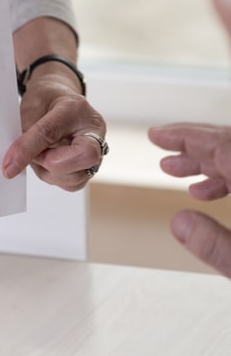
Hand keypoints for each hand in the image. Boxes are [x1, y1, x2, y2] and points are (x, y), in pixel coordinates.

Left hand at [2, 76, 106, 191]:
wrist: (58, 99)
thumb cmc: (45, 100)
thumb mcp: (30, 107)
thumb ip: (26, 132)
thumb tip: (13, 161)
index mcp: (76, 108)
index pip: (52, 131)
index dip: (28, 148)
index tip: (9, 165)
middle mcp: (93, 132)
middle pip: (83, 157)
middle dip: (49, 162)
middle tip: (32, 155)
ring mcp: (96, 153)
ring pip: (75, 177)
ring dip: (47, 172)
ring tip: (36, 155)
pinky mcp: (88, 169)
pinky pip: (71, 184)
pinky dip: (52, 177)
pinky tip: (44, 162)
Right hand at [148, 123, 230, 276]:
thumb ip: (216, 245)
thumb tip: (179, 222)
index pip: (220, 143)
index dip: (184, 136)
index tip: (156, 134)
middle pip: (228, 144)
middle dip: (191, 145)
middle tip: (160, 145)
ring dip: (205, 162)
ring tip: (174, 170)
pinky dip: (224, 176)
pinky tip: (202, 192)